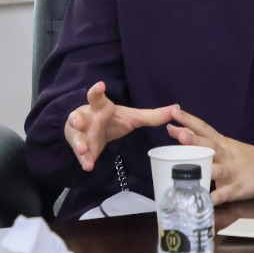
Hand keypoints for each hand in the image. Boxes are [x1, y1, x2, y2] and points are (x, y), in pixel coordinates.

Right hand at [63, 80, 177, 171]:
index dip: (97, 90)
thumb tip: (176, 108)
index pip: (96, 96)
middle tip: (78, 121)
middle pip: (80, 116)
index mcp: (100, 107)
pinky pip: (81, 155)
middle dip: (78, 119)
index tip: (101, 85)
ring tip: (82, 149)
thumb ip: (152, 115)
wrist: (89, 132)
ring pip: (77, 136)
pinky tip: (88, 166)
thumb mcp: (131, 117)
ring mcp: (80, 133)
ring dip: (79, 142)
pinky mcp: (79, 147)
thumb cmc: (110, 120)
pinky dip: (84, 160)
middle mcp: (87, 118)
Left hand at [166, 107, 253, 204]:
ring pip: (216, 169)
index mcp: (221, 142)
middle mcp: (225, 155)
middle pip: (209, 146)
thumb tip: (179, 133)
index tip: (172, 111)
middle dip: (193, 141)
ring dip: (204, 168)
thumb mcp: (225, 145)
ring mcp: (231, 172)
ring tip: (188, 169)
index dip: (188, 119)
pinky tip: (203, 201)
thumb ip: (204, 141)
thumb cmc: (243, 156)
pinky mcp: (236, 189)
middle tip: (178, 134)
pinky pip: (223, 194)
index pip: (203, 128)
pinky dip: (214, 198)